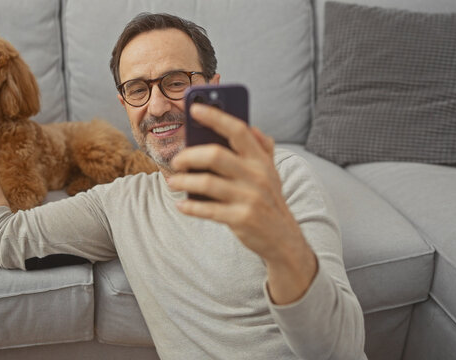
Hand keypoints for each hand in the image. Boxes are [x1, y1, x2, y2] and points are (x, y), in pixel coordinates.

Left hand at [168, 103, 316, 302]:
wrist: (283, 239)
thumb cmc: (269, 200)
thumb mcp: (271, 172)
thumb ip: (262, 148)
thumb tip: (250, 126)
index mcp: (261, 160)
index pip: (238, 130)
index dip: (215, 116)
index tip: (194, 108)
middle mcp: (257, 175)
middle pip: (216, 155)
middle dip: (189, 155)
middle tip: (176, 161)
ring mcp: (250, 198)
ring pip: (207, 183)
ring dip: (184, 181)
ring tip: (172, 182)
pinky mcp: (242, 219)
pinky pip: (208, 210)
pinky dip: (190, 206)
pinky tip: (181, 204)